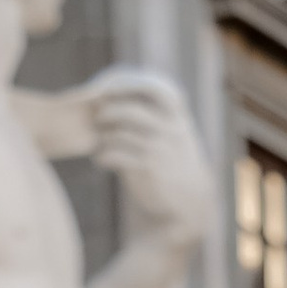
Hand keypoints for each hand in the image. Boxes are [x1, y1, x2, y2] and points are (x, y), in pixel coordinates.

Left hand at [86, 69, 213, 240]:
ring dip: (102, 137)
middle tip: (99, 118)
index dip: (130, 85)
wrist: (188, 202)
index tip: (111, 89)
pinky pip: (114, 156)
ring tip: (99, 143)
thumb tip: (123, 98)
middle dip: (108, 112)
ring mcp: (158, 151)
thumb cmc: (175, 165)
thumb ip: (158, 117)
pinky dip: (101, 157)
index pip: (156, 90)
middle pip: (130, 111)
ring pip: (118, 134)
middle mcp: (170, 131)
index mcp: (178, 119)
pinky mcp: (146, 171)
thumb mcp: (177, 136)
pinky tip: (100, 161)